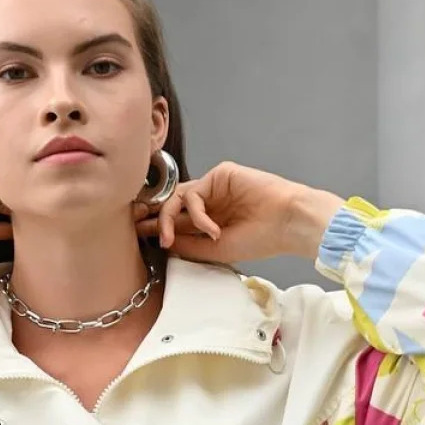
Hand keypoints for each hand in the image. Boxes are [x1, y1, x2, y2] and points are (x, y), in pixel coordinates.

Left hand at [133, 161, 344, 264]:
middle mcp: (210, 201)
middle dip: (151, 217)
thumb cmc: (260, 239)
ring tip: (172, 239)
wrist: (287, 224)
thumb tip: (161, 239)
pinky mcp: (220, 174)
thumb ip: (187, 244)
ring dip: (168, 220)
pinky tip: (212, 229)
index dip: (155, 225)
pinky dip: (196, 215)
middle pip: (170, 205)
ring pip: (177, 197)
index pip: (176, 220)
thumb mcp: (215, 250)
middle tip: (138, 229)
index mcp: (209, 220)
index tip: (137, 235)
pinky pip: (194, 194)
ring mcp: (215, 187)